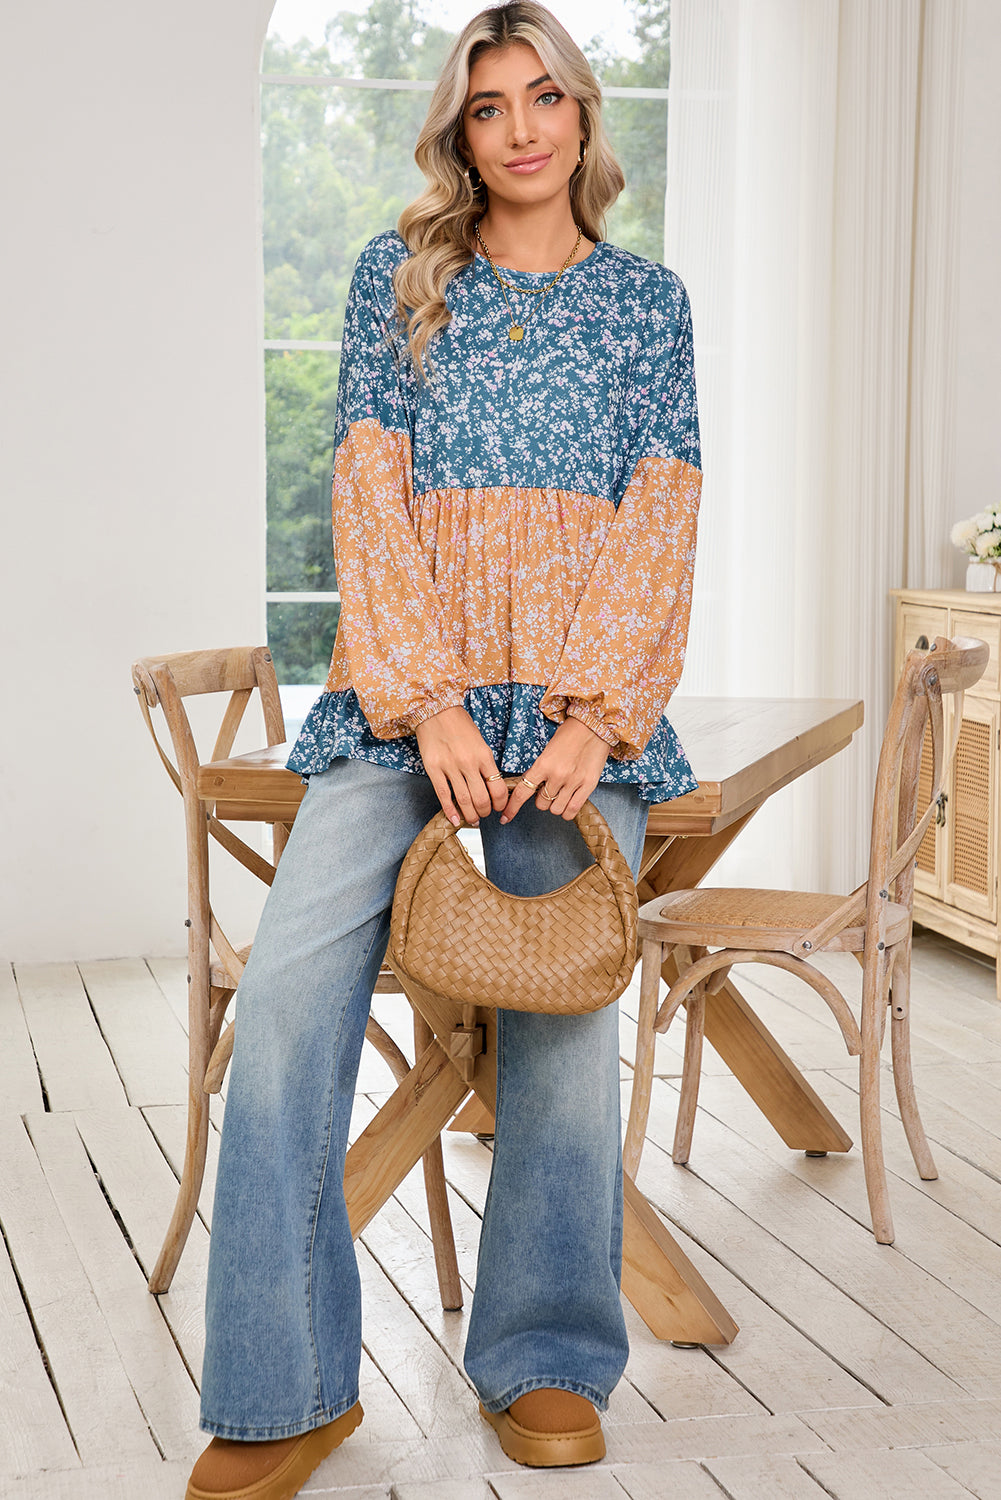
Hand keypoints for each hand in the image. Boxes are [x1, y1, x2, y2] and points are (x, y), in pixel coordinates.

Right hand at [415, 706, 508, 827]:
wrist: (436, 710)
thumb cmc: (460, 724)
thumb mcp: (480, 742)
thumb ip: (485, 763)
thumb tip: (490, 785)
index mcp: (484, 756)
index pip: (498, 788)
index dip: (501, 803)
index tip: (499, 807)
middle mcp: (469, 763)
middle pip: (482, 799)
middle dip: (485, 811)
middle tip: (484, 814)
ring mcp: (450, 767)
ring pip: (464, 801)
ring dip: (470, 815)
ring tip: (473, 820)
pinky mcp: (433, 769)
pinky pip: (443, 795)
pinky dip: (450, 811)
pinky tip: (455, 820)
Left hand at [501, 717, 612, 823]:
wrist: (594, 726)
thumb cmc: (569, 735)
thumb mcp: (547, 750)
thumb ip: (539, 769)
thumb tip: (531, 785)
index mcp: (543, 765)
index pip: (522, 792)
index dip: (511, 808)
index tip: (505, 817)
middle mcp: (557, 775)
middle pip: (541, 804)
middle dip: (541, 800)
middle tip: (548, 789)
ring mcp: (573, 782)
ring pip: (556, 810)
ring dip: (555, 805)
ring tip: (560, 793)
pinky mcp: (588, 786)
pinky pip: (572, 810)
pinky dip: (567, 811)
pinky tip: (568, 801)